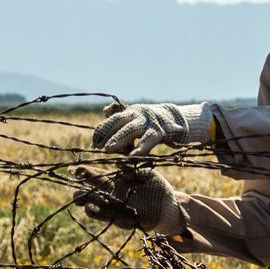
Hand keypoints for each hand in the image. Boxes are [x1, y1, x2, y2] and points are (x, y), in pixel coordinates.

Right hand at [78, 168, 180, 234]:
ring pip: (88, 203)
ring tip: (87, 194)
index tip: (74, 169)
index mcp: (113, 178)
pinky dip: (94, 211)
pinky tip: (94, 206)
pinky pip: (100, 216)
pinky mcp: (116, 218)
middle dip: (78, 186)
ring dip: (85, 198)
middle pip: (85, 189)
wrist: (167, 207)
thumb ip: (132, 168)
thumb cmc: (157, 187)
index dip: (82, 171)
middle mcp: (109, 192)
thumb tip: (117, 164)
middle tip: (79, 182)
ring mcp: (111, 206)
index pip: (93, 173)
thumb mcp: (146, 173)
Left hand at [92, 102, 213, 154]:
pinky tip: (133, 156)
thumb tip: (103, 116)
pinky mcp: (161, 131)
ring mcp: (150, 122)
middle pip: (120, 122)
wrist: (175, 118)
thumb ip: (119, 119)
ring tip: (109, 149)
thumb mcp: (135, 118)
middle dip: (108, 134)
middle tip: (98, 146)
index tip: (94, 143)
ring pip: (133, 130)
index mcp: (130, 112)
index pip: (113, 119)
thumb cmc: (150, 122)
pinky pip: (150, 140)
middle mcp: (139, 114)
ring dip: (120, 139)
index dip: (102, 130)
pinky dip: (142, 148)